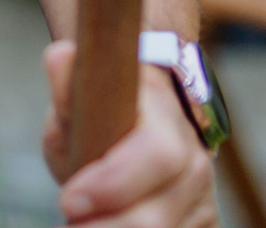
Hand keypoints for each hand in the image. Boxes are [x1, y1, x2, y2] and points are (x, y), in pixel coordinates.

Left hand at [40, 48, 216, 226]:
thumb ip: (68, 85)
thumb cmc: (105, 111)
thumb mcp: (81, 97)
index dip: (114, 183)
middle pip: (159, 214)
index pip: (156, 154)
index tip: (68, 200)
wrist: (144, 123)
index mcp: (166, 116)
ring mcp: (204, 196)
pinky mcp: (204, 222)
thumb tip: (61, 55)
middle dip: (107, 227)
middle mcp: (195, 158)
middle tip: (66, 227)